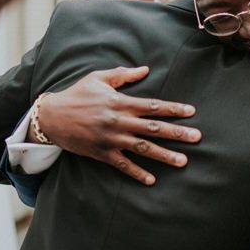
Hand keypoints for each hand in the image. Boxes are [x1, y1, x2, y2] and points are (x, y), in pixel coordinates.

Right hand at [30, 66, 200, 184]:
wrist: (51, 116)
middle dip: (177, 133)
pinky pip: (123, 165)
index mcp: (121, 103)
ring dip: (164, 155)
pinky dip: (137, 173)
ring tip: (183, 161)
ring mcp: (111, 139)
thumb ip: (123, 74)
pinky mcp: (102, 153)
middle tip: (197, 138)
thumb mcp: (98, 78)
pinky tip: (152, 180)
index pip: (153, 106)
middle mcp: (119, 122)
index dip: (174, 109)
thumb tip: (146, 69)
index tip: (192, 112)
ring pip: (143, 148)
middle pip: (154, 128)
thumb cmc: (77, 94)